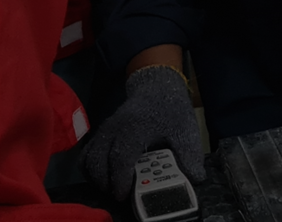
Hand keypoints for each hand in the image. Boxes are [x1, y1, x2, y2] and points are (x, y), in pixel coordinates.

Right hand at [84, 65, 204, 198]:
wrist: (157, 87)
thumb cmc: (170, 110)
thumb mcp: (185, 131)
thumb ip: (189, 155)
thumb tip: (195, 178)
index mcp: (136, 127)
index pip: (120, 157)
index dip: (120, 179)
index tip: (123, 195)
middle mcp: (115, 128)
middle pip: (98, 160)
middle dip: (105, 182)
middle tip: (120, 195)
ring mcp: (105, 130)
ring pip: (88, 158)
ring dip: (96, 177)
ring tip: (112, 187)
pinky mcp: (100, 133)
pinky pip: (86, 154)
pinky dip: (90, 169)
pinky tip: (104, 177)